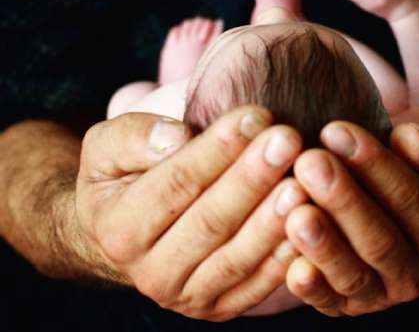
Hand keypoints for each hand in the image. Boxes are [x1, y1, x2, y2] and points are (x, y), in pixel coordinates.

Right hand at [75, 107, 307, 320]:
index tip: (255, 116)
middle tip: (288, 140)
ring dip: (272, 221)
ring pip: (236, 259)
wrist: (129, 235)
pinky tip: (309, 225)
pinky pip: (255, 287)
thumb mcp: (107, 148)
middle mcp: (150, 271)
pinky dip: (283, 260)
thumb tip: (176, 138)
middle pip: (210, 222)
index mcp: (119, 228)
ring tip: (303, 183)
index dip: (216, 150)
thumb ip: (133, 137)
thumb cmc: (125, 178)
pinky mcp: (218, 306)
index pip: (174, 184)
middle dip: (252, 179)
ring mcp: (187, 296)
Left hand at [284, 122, 418, 315]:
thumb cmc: (403, 175)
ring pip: (353, 274)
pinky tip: (292, 266)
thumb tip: (409, 138)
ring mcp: (380, 294)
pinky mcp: (344, 306)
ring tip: (296, 212)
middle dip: (342, 200)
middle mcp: (417, 272)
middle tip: (308, 163)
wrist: (390, 216)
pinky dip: (311, 287)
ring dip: (324, 245)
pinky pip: (327, 302)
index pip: (410, 196)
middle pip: (380, 239)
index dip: (373, 164)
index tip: (336, 130)